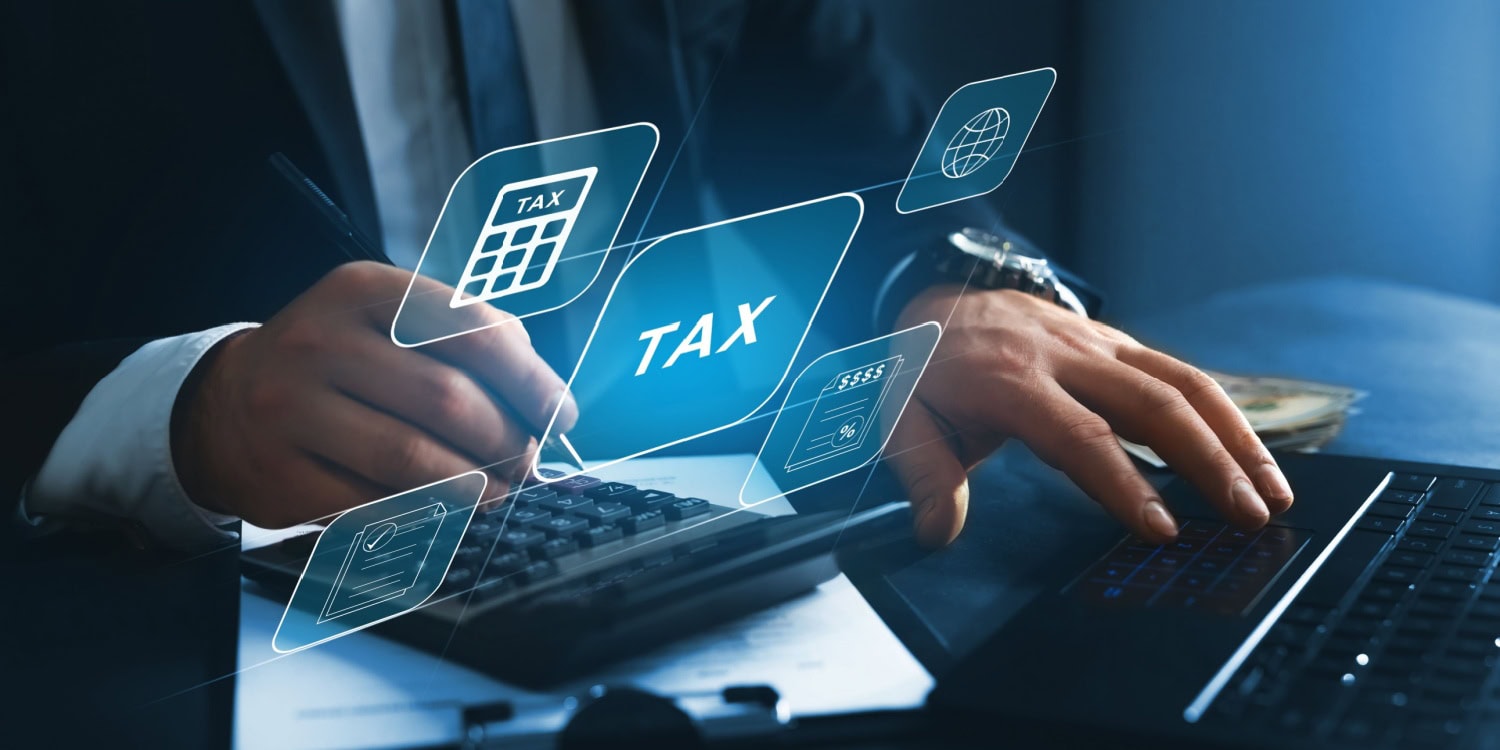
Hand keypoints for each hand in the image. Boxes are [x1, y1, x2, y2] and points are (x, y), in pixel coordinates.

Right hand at [172, 261, 576, 527]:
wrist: (223, 405)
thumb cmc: (338, 363)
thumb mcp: (387, 322)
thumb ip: (465, 343)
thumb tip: (544, 402)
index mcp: (363, 290)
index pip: (471, 329)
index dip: (531, 379)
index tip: (560, 413)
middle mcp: (321, 342)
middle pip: (448, 400)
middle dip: (507, 440)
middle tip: (528, 460)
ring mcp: (291, 409)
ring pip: (413, 460)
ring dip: (476, 486)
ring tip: (499, 490)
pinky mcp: (280, 475)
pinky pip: (374, 507)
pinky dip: (426, 517)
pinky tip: (448, 513)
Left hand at [887, 285, 1292, 547]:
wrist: (935, 296)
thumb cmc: (923, 368)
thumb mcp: (898, 417)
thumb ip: (922, 473)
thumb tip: (938, 529)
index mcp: (1010, 379)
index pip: (1078, 435)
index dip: (1122, 483)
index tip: (1161, 529)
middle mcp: (1065, 356)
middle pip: (1153, 405)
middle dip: (1208, 463)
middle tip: (1246, 517)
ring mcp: (1098, 344)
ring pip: (1182, 383)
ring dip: (1235, 438)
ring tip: (1273, 493)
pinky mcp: (1117, 343)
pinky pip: (1181, 374)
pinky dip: (1226, 414)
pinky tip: (1254, 455)